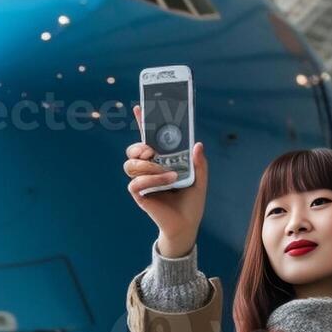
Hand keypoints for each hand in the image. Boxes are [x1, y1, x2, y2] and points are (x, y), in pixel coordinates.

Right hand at [125, 104, 206, 257]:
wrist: (187, 225)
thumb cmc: (192, 202)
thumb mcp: (200, 180)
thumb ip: (199, 163)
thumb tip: (198, 144)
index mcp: (162, 160)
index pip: (149, 138)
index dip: (143, 122)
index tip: (141, 106)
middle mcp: (150, 168)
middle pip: (133, 149)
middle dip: (139, 146)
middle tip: (152, 150)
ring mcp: (143, 181)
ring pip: (131, 164)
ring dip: (149, 166)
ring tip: (168, 172)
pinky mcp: (139, 194)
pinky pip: (135, 182)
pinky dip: (151, 180)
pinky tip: (165, 182)